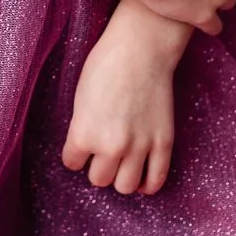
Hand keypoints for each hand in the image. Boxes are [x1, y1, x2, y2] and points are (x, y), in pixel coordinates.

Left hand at [62, 0, 180, 196]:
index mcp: (84, 134)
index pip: (72, 163)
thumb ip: (83, 128)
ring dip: (121, 176)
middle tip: (102, 151)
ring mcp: (139, 147)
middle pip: (99, 179)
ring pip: (125, 186)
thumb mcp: (80, 97)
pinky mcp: (163, 144)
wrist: (140, 48)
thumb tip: (87, 150)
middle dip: (98, 166)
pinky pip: (156, 181)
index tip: (80, 145)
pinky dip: (148, 184)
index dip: (75, 154)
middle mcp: (110, 146)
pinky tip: (142, 176)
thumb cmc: (106, 64)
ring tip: (121, 162)